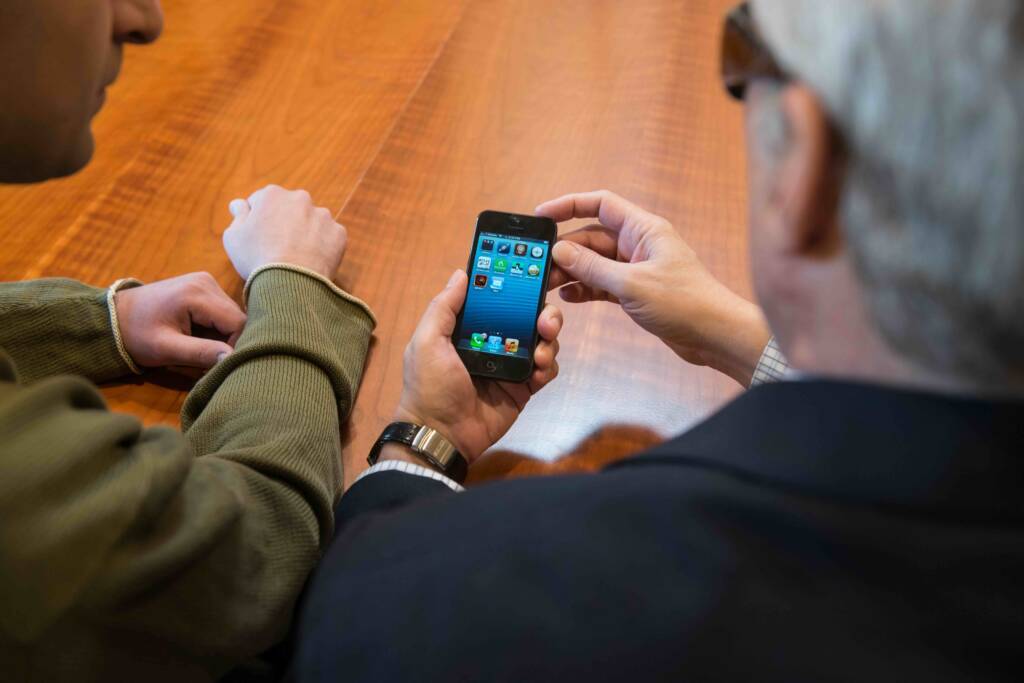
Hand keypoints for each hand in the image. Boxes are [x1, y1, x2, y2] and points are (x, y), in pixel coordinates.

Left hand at [115, 272, 246, 369]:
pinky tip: (200, 336)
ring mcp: (205, 281)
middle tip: (209, 360)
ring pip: (231, 315)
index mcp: (198, 293)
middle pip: (237, 317)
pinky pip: (222, 310)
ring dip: (223, 335)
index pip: (237, 323)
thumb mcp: (166, 348)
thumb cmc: (136, 334)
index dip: (235, 346)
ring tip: (201, 347)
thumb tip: (232, 358)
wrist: (114, 316)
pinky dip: (216, 327)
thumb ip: (200, 353)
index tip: (218, 364)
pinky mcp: (203, 285)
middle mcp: (206, 281)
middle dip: (228, 341)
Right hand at [222, 185, 346, 279]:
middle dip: (284, 222)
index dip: (257, 219)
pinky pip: (328, 237)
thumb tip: (239, 204)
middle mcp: (300, 198)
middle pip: (289, 208)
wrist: (291, 282)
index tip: (258, 236)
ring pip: (312, 221)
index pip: (261, 201)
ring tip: (297, 256)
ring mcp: (323, 215)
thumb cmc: (256, 258)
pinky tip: (312, 261)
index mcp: (272, 194)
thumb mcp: (233, 237)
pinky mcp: (339, 233)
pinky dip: (322, 246)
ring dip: (305, 232)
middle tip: (278, 247)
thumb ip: (238, 216)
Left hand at [394, 270, 562, 462]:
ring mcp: (511, 365)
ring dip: (548, 340)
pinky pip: (545, 370)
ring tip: (540, 351)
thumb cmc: (429, 386)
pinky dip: (547, 366)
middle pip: (528, 316)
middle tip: (544, 320)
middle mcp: (494, 341)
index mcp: (470, 327)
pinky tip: (538, 370)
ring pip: (542, 340)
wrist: (442, 435)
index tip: (535, 274)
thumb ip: (443, 307)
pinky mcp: (523, 388)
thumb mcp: (427, 342)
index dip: (517, 286)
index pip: (499, 299)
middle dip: (543, 312)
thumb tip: (462, 274)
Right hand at [536, 190, 769, 385]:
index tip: (542, 215)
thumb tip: (560, 251)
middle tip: (540, 266)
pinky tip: (568, 298)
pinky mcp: (636, 292)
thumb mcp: (631, 284)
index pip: (600, 204)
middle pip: (592, 237)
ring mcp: (637, 268)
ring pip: (595, 263)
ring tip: (548, 285)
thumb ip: (593, 267)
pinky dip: (586, 289)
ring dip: (572, 272)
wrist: (715, 335)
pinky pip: (603, 284)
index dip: (569, 205)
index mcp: (644, 229)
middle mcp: (639, 244)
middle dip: (566, 250)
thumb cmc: (685, 303)